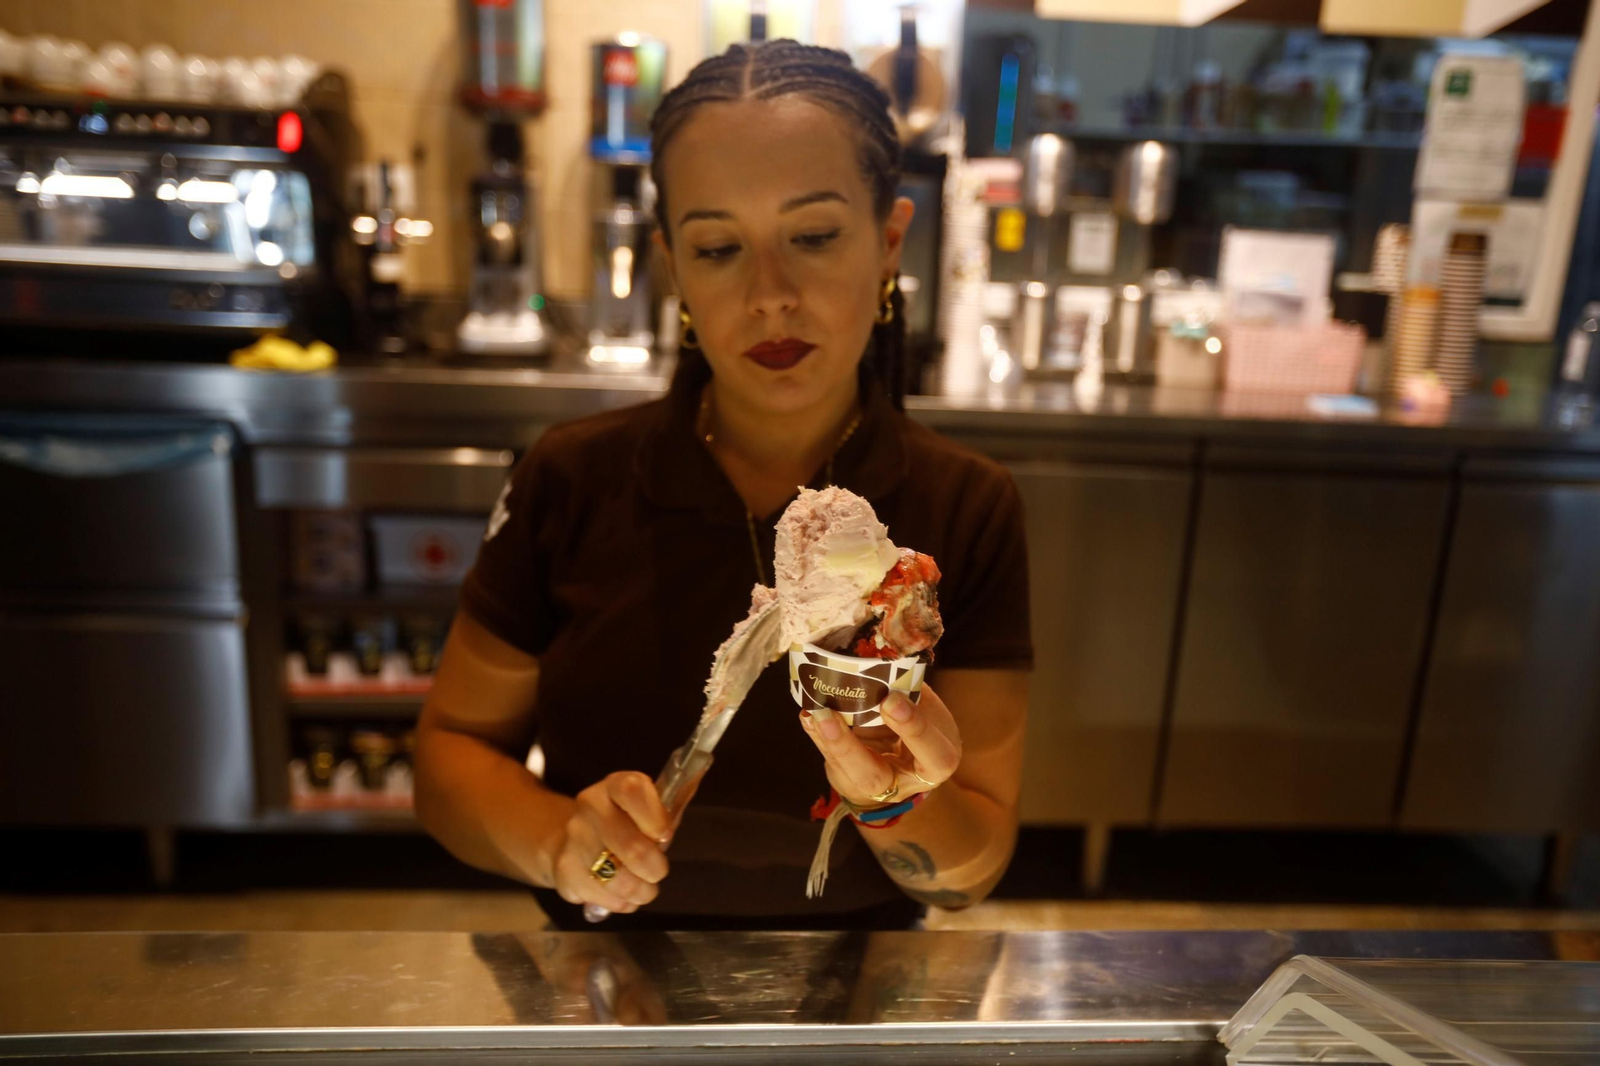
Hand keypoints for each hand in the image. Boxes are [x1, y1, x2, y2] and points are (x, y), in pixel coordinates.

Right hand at [552, 771, 672, 914]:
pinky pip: (606, 899)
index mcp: (614, 787)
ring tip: (643, 887)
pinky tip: (621, 893)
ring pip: (619, 880)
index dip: (654, 815)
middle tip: (658, 870)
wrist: (567, 841)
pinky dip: (623, 903)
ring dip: (641, 891)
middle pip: (630, 846)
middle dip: (654, 867)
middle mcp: (590, 808)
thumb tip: (697, 777)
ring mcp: (574, 841)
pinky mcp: (565, 873)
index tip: (665, 834)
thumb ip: (670, 803)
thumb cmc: (622, 824)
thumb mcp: (646, 808)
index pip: (633, 790)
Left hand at [799, 684, 961, 808]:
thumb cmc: (924, 727)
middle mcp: (903, 780)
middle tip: (826, 714)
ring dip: (824, 737)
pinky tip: (808, 714)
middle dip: (846, 746)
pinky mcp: (848, 779)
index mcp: (938, 760)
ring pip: (842, 770)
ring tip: (811, 711)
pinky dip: (817, 734)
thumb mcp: (930, 710)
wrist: (908, 759)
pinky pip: (830, 759)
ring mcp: (871, 786)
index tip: (891, 700)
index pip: (935, 756)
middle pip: (871, 776)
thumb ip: (911, 691)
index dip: (914, 729)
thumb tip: (887, 654)